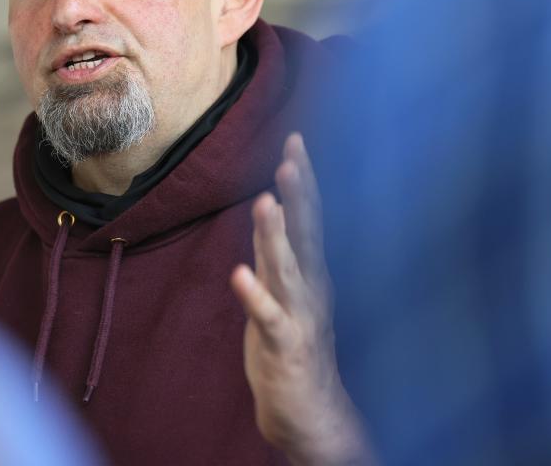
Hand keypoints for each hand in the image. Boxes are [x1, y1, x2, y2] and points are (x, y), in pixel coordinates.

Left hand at [230, 133, 373, 465]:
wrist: (309, 410)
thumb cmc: (294, 343)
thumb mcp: (287, 289)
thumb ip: (279, 251)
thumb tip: (273, 209)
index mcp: (312, 272)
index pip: (309, 218)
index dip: (302, 181)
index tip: (295, 140)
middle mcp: (312, 287)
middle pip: (307, 234)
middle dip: (300, 194)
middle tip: (292, 156)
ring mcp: (300, 315)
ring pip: (288, 268)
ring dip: (278, 235)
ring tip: (268, 200)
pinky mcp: (284, 345)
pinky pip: (268, 317)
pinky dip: (254, 295)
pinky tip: (238, 274)